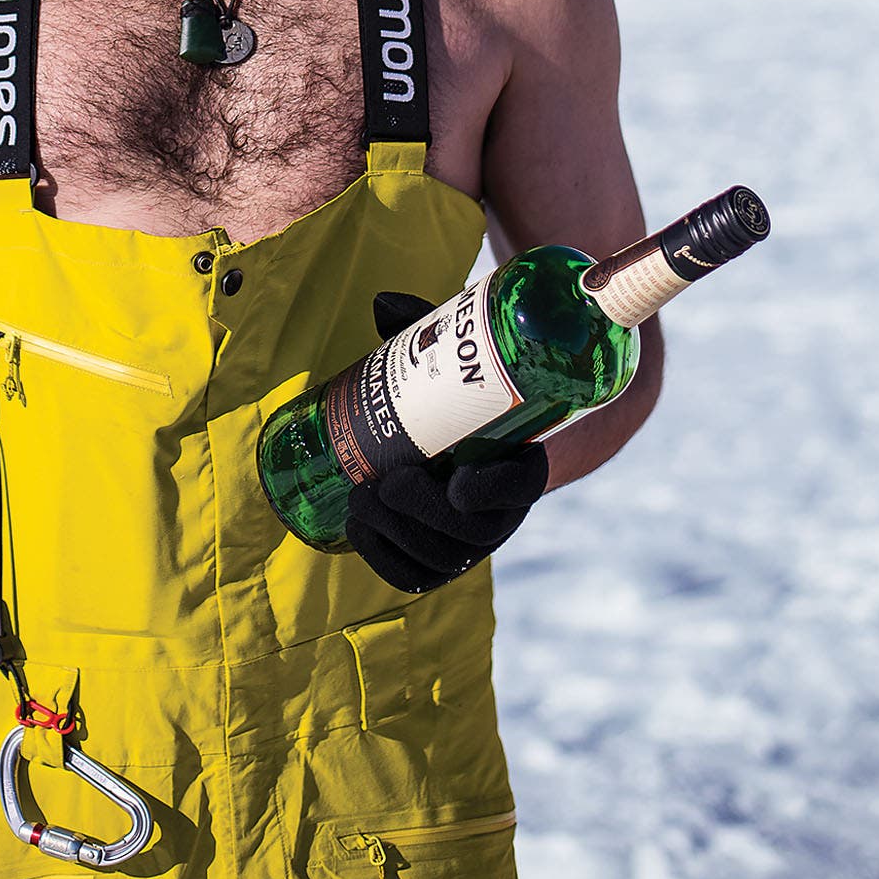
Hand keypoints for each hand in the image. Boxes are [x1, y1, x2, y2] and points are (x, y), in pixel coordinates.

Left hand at [343, 291, 548, 594]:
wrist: (476, 441)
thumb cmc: (464, 395)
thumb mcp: (456, 362)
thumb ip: (426, 332)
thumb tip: (380, 301)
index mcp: (521, 462)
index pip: (521, 486)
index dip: (494, 490)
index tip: (458, 481)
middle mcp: (503, 511)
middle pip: (474, 533)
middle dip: (424, 515)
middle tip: (385, 485)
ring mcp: (471, 540)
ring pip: (442, 558)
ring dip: (397, 536)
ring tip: (359, 502)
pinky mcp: (441, 558)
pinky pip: (418, 576)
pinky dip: (385, 559)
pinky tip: (356, 530)